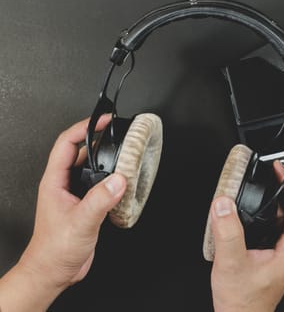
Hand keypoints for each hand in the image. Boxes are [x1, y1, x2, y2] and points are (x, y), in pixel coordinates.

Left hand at [0, 115, 126, 311]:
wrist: (53, 271)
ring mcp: (74, 194)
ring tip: (122, 154)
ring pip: (90, 168)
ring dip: (105, 160)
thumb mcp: (81, 221)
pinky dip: (111, 179)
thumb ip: (100, 199)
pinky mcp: (84, 205)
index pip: (67, 143)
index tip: (103, 120)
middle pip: (79, 152)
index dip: (84, 127)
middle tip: (115, 132)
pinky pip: (98, 184)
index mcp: (54, 182)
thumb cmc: (55, 249)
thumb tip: (119, 179)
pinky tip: (122, 182)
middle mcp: (63, 185)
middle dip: (97, 139)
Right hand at [209, 160, 283, 311]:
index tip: (281, 171)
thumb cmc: (241, 302)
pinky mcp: (276, 257)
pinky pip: (282, 229)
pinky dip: (275, 214)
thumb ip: (227, 232)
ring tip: (271, 187)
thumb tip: (224, 205)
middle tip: (278, 174)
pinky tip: (261, 211)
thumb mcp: (229, 263)